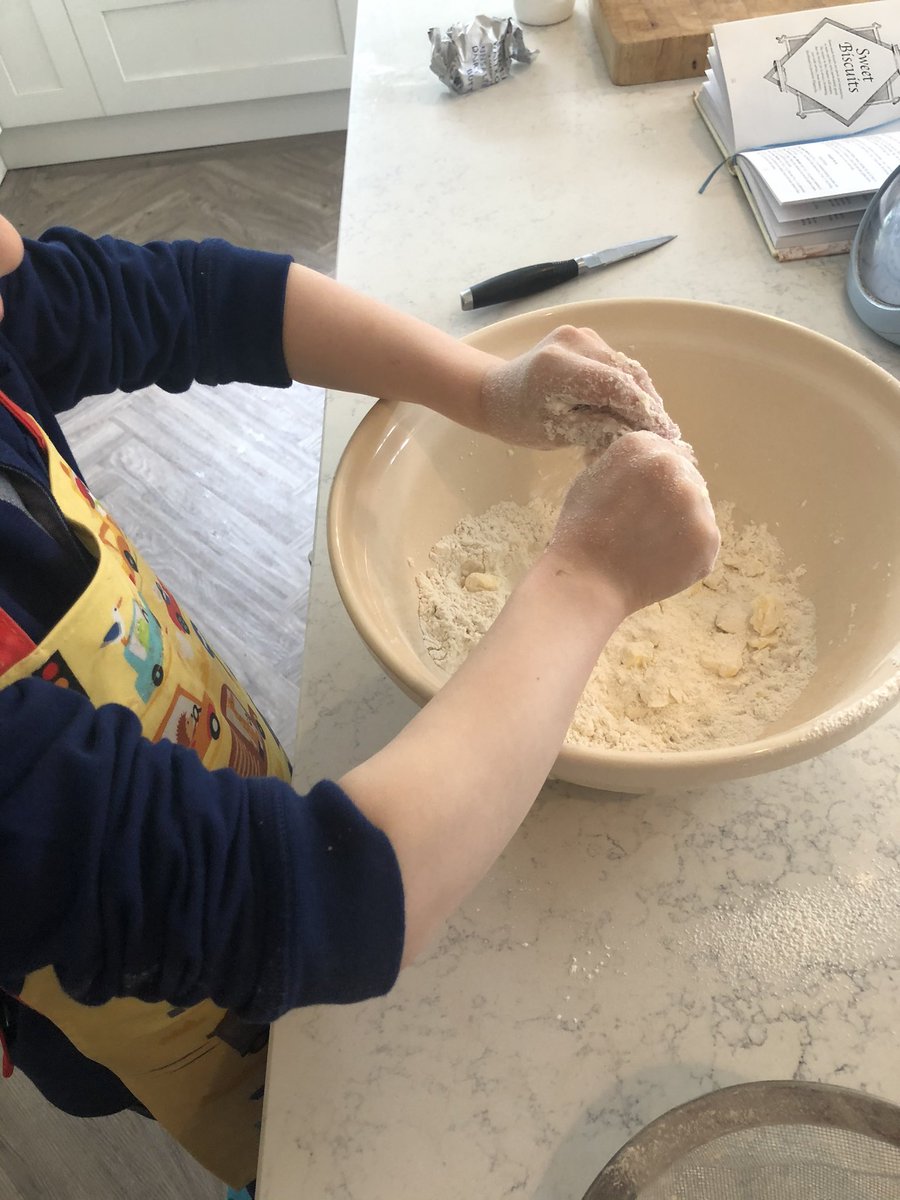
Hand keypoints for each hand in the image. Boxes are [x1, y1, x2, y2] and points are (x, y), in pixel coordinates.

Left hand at [478, 325, 681, 450]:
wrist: (495, 392)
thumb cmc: (519, 420)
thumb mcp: (557, 433)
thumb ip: (598, 428)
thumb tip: (638, 433)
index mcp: (559, 366)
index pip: (617, 387)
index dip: (644, 412)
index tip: (664, 436)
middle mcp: (573, 342)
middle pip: (627, 374)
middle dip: (649, 405)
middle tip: (668, 435)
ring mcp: (580, 335)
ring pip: (626, 367)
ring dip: (642, 396)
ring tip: (655, 426)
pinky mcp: (585, 337)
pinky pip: (616, 363)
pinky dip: (627, 386)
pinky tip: (635, 410)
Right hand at [547, 431, 719, 616]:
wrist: (588, 580)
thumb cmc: (580, 532)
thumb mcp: (592, 479)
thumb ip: (628, 465)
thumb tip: (651, 467)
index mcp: (641, 447)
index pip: (667, 452)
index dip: (657, 479)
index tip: (644, 499)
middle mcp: (674, 467)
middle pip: (686, 478)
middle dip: (672, 499)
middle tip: (646, 527)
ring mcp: (696, 503)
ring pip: (698, 510)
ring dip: (683, 525)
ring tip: (652, 546)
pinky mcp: (709, 538)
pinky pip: (704, 541)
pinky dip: (688, 553)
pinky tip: (662, 561)